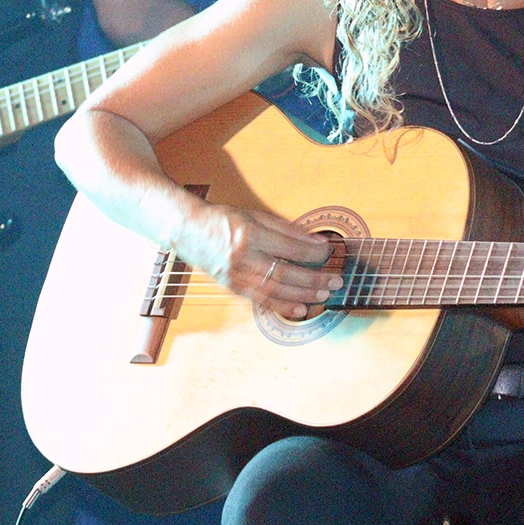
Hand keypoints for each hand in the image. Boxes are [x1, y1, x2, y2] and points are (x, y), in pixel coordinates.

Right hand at [179, 206, 341, 320]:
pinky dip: (283, 306)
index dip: (313, 253)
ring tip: (324, 296)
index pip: (289, 247)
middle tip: (335, 281)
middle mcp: (242, 258)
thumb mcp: (254, 215)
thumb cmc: (222, 219)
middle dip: (314, 279)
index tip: (330, 253)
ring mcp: (235, 276)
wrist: (187, 231)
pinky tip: (301, 309)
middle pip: (284, 273)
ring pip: (275, 291)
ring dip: (303, 296)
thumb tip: (315, 242)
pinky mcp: (232, 288)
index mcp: (249, 234)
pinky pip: (261, 300)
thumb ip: (285, 229)